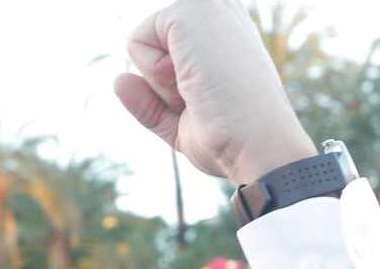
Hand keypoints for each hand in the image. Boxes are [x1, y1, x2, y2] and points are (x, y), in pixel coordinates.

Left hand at [115, 0, 316, 183]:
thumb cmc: (233, 141)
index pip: (167, 55)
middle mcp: (219, 13)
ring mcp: (207, 6)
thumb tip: (118, 81)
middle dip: (164, 85)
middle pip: (152, 48)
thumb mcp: (183, 123)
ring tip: (203, 91)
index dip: (173, 92)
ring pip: (143, 44)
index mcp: (225, 35)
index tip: (212, 106)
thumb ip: (151, 102)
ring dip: (161, 83)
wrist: (261, 145)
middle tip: (206, 100)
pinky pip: (136, 43)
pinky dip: (155, 75)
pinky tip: (193, 81)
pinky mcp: (190, 8)